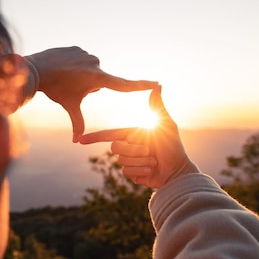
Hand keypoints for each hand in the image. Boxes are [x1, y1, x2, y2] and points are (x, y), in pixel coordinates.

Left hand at [25, 46, 156, 142]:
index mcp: (97, 78)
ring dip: (80, 76)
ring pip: (89, 70)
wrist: (36, 69)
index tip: (156, 82)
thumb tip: (77, 142)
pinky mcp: (77, 48)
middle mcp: (95, 63)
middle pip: (98, 81)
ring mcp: (86, 54)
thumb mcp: (69, 106)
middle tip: (71, 87)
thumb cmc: (55, 90)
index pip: (123, 84)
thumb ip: (77, 122)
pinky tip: (61, 68)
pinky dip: (73, 66)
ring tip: (65, 78)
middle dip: (88, 86)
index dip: (141, 85)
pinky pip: (79, 60)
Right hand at [79, 87, 198, 188]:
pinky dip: (140, 171)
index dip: (94, 137)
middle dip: (133, 150)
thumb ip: (158, 106)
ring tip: (153, 161)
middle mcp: (128, 147)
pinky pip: (126, 172)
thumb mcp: (166, 125)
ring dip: (140, 161)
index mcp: (132, 134)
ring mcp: (129, 161)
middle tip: (149, 151)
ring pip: (121, 161)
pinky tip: (151, 170)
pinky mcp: (131, 174)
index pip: (109, 134)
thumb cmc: (174, 147)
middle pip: (115, 147)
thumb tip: (158, 85)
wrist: (177, 172)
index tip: (80, 140)